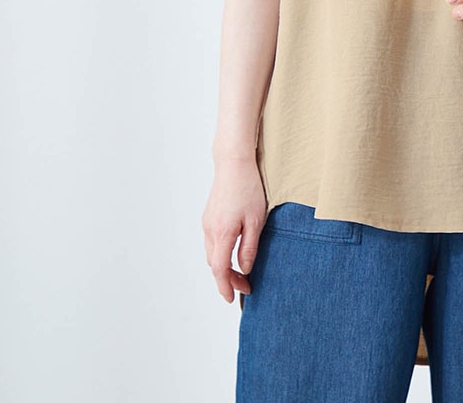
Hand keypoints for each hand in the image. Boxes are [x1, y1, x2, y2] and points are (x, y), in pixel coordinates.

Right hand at [201, 158, 267, 302]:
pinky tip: (232, 253)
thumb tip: (245, 268)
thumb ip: (249, 247)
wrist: (233, 163)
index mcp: (222, 234)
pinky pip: (211, 242)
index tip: (232, 298)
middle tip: (245, 286)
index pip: (220, 270)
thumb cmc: (248, 188)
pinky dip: (220, 254)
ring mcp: (207, 223)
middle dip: (227, 279)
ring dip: (223, 267)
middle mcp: (210, 230)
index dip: (225, 287)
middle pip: (214, 264)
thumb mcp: (256, 220)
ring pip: (211, 254)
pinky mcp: (209, 216)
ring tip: (241, 272)